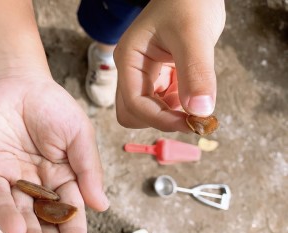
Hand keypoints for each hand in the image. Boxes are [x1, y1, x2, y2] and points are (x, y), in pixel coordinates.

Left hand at [0, 75, 108, 232]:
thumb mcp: (79, 136)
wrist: (20, 82)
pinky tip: (16, 230)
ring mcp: (14, 180)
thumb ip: (88, 169)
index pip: (71, 214)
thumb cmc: (53, 107)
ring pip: (21, 215)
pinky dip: (5, 213)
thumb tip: (101, 206)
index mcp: (64, 179)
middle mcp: (38, 186)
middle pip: (45, 222)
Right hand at [114, 0, 225, 131]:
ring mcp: (145, 74)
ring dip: (171, 113)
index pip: (134, 103)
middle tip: (191, 117)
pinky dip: (179, 105)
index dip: (161, 119)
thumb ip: (196, 73)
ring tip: (196, 98)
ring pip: (148, 111)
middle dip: (160, 119)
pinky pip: (163, 102)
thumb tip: (200, 111)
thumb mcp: (194, 36)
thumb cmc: (188, 2)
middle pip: (133, 113)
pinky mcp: (159, 76)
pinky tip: (194, 89)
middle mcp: (132, 70)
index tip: (191, 123)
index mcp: (129, 59)